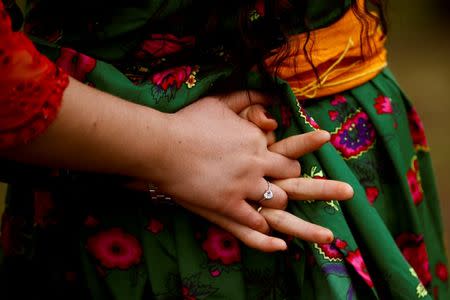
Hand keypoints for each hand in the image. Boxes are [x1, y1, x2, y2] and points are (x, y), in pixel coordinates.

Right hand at [148, 93, 300, 235]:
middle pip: (291, 175)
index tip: (281, 165)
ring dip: (276, 203)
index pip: (288, 153)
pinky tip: (261, 225)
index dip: (287, 161)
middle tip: (281, 184)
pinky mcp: (228, 204)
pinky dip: (261, 225)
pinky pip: (255, 221)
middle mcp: (257, 162)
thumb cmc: (189, 121)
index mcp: (256, 139)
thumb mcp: (220, 101)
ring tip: (271, 206)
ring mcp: (244, 185)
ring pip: (278, 201)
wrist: (163, 146)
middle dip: (290, 181)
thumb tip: (271, 97)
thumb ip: (248, 98)